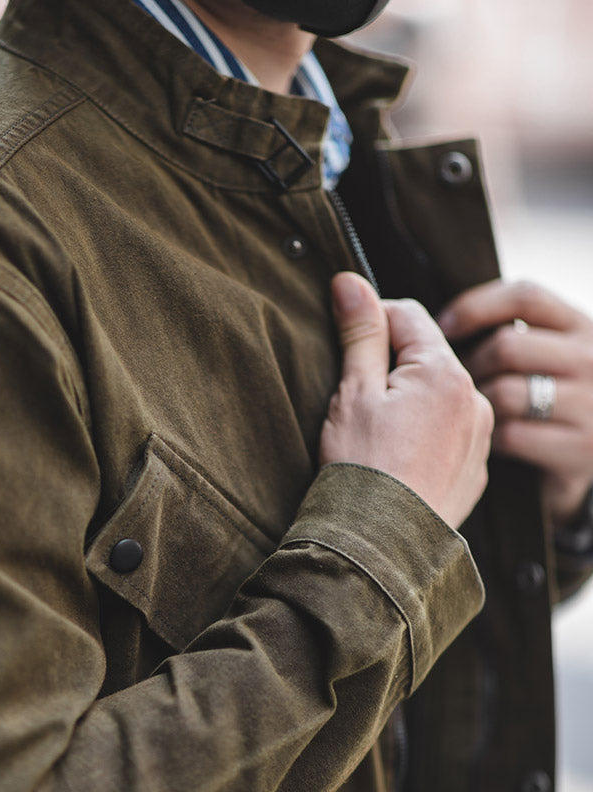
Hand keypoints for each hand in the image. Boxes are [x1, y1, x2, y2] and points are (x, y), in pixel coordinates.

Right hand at [320, 273, 493, 529]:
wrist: (381, 544)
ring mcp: (480, 438)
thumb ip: (360, 332)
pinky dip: (425, 429)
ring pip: (439, 393)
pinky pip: (449, 429)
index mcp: (445, 374)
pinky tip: (397, 452)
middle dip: (391, 361)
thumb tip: (350, 281)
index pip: (408, 315)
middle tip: (356, 393)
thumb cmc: (362, 465)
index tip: (346, 339)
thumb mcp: (353, 391)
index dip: (371, 320)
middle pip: (427, 354)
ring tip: (376, 428)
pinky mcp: (475, 469)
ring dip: (409, 395)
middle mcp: (475, 400)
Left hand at [438, 279, 592, 525]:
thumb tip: (444, 320)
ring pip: (504, 391)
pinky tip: (486, 440)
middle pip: (505, 346)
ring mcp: (590, 405)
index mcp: (582, 328)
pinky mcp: (580, 448)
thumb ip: (512, 335)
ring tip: (468, 412)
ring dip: (476, 403)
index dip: (475, 307)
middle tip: (452, 383)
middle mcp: (592, 360)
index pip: (525, 296)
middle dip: (468, 365)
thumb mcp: (546, 357)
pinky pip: (510, 434)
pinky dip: (488, 437)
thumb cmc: (548, 403)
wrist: (591, 463)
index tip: (442, 326)